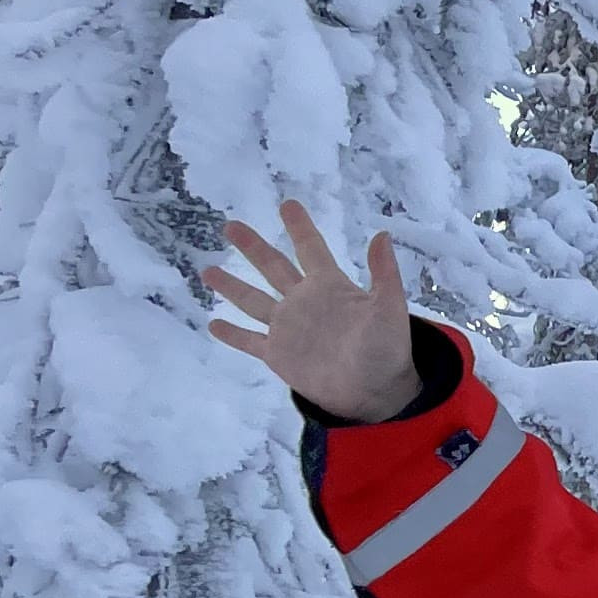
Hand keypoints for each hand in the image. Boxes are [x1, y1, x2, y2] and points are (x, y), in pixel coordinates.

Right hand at [204, 201, 425, 424]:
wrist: (375, 392)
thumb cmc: (387, 349)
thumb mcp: (390, 308)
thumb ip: (384, 273)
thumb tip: (382, 234)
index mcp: (330, 286)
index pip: (311, 249)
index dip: (299, 227)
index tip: (288, 204)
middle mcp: (304, 302)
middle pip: (273, 267)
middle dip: (252, 246)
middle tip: (230, 226)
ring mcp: (289, 328)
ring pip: (253, 300)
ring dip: (231, 286)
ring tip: (208, 270)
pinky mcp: (279, 355)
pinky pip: (249, 341)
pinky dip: (232, 333)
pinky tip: (213, 323)